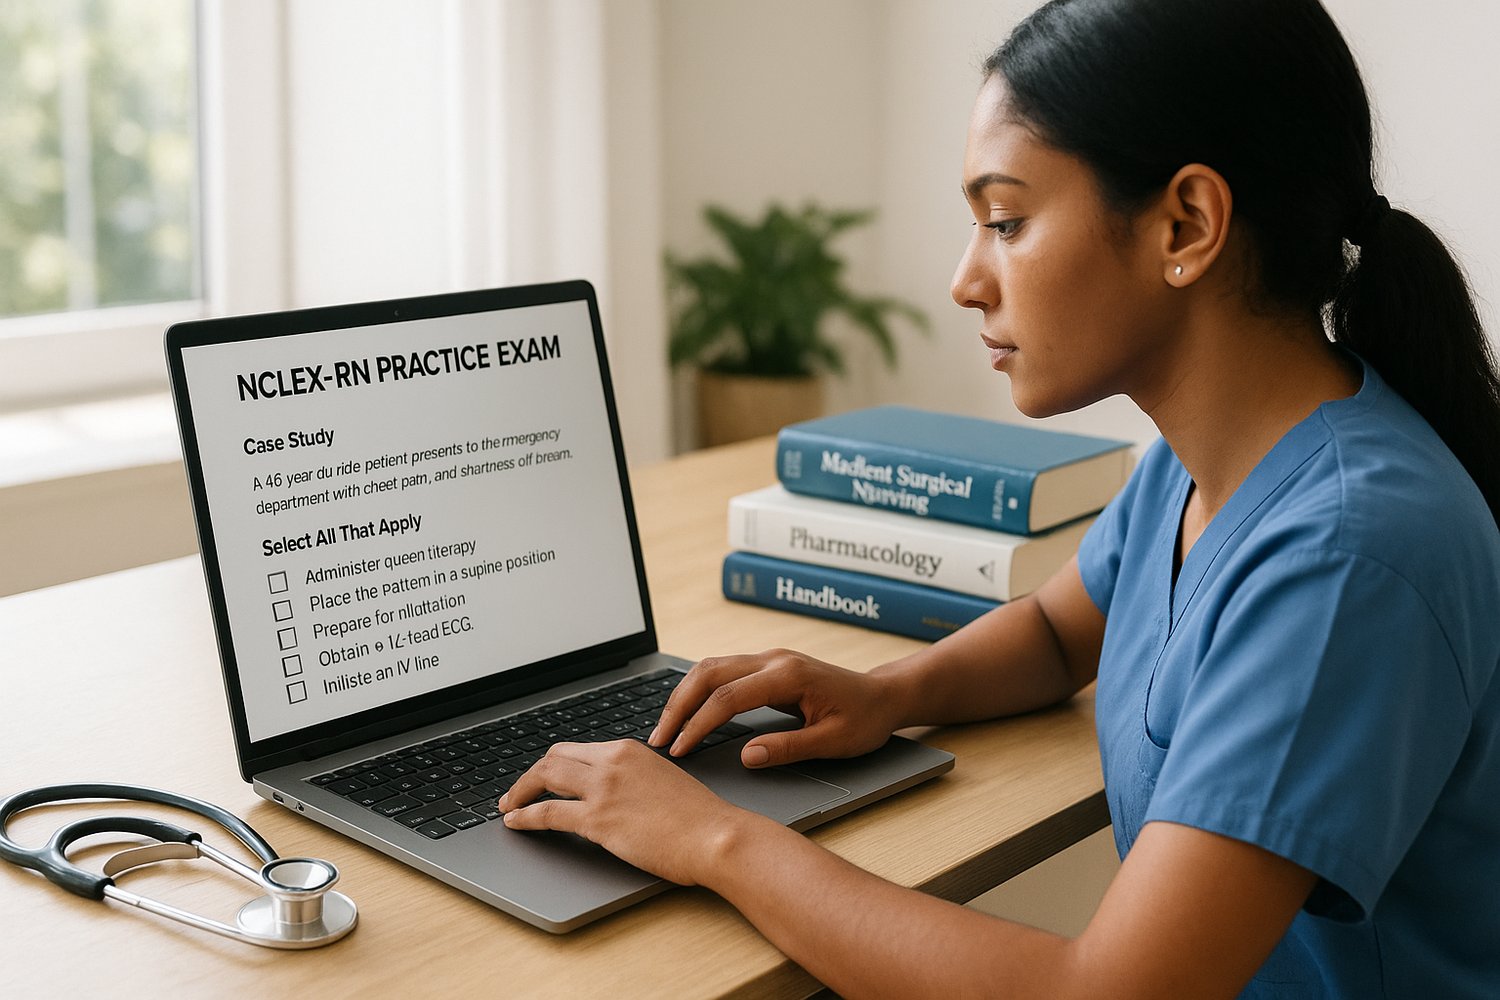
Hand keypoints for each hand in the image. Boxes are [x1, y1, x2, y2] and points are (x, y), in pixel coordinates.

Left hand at [497, 739, 756, 885]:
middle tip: (519, 790)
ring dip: (520, 792)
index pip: (577, 749)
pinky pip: (546, 813)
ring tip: (509, 806)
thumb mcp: (665, 781)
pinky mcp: (597, 819)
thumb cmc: (701, 818)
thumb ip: (636, 780)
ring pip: (544, 778)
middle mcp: (612, 762)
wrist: (715, 835)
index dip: (553, 764)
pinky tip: (516, 823)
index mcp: (630, 750)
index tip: (543, 777)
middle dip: (531, 773)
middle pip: (554, 757)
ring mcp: (603, 789)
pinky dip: (524, 817)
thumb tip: (617, 794)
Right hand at [650, 649, 902, 767]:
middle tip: (657, 739)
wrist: (883, 696)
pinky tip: (687, 712)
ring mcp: (769, 658)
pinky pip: (722, 671)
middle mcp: (774, 659)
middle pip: (709, 672)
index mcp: (789, 675)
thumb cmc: (864, 719)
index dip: (698, 725)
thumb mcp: (833, 742)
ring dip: (684, 695)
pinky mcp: (767, 666)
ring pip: (711, 667)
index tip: (679, 750)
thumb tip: (746, 757)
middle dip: (678, 705)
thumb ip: (788, 748)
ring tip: (666, 728)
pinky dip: (699, 691)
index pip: (728, 698)